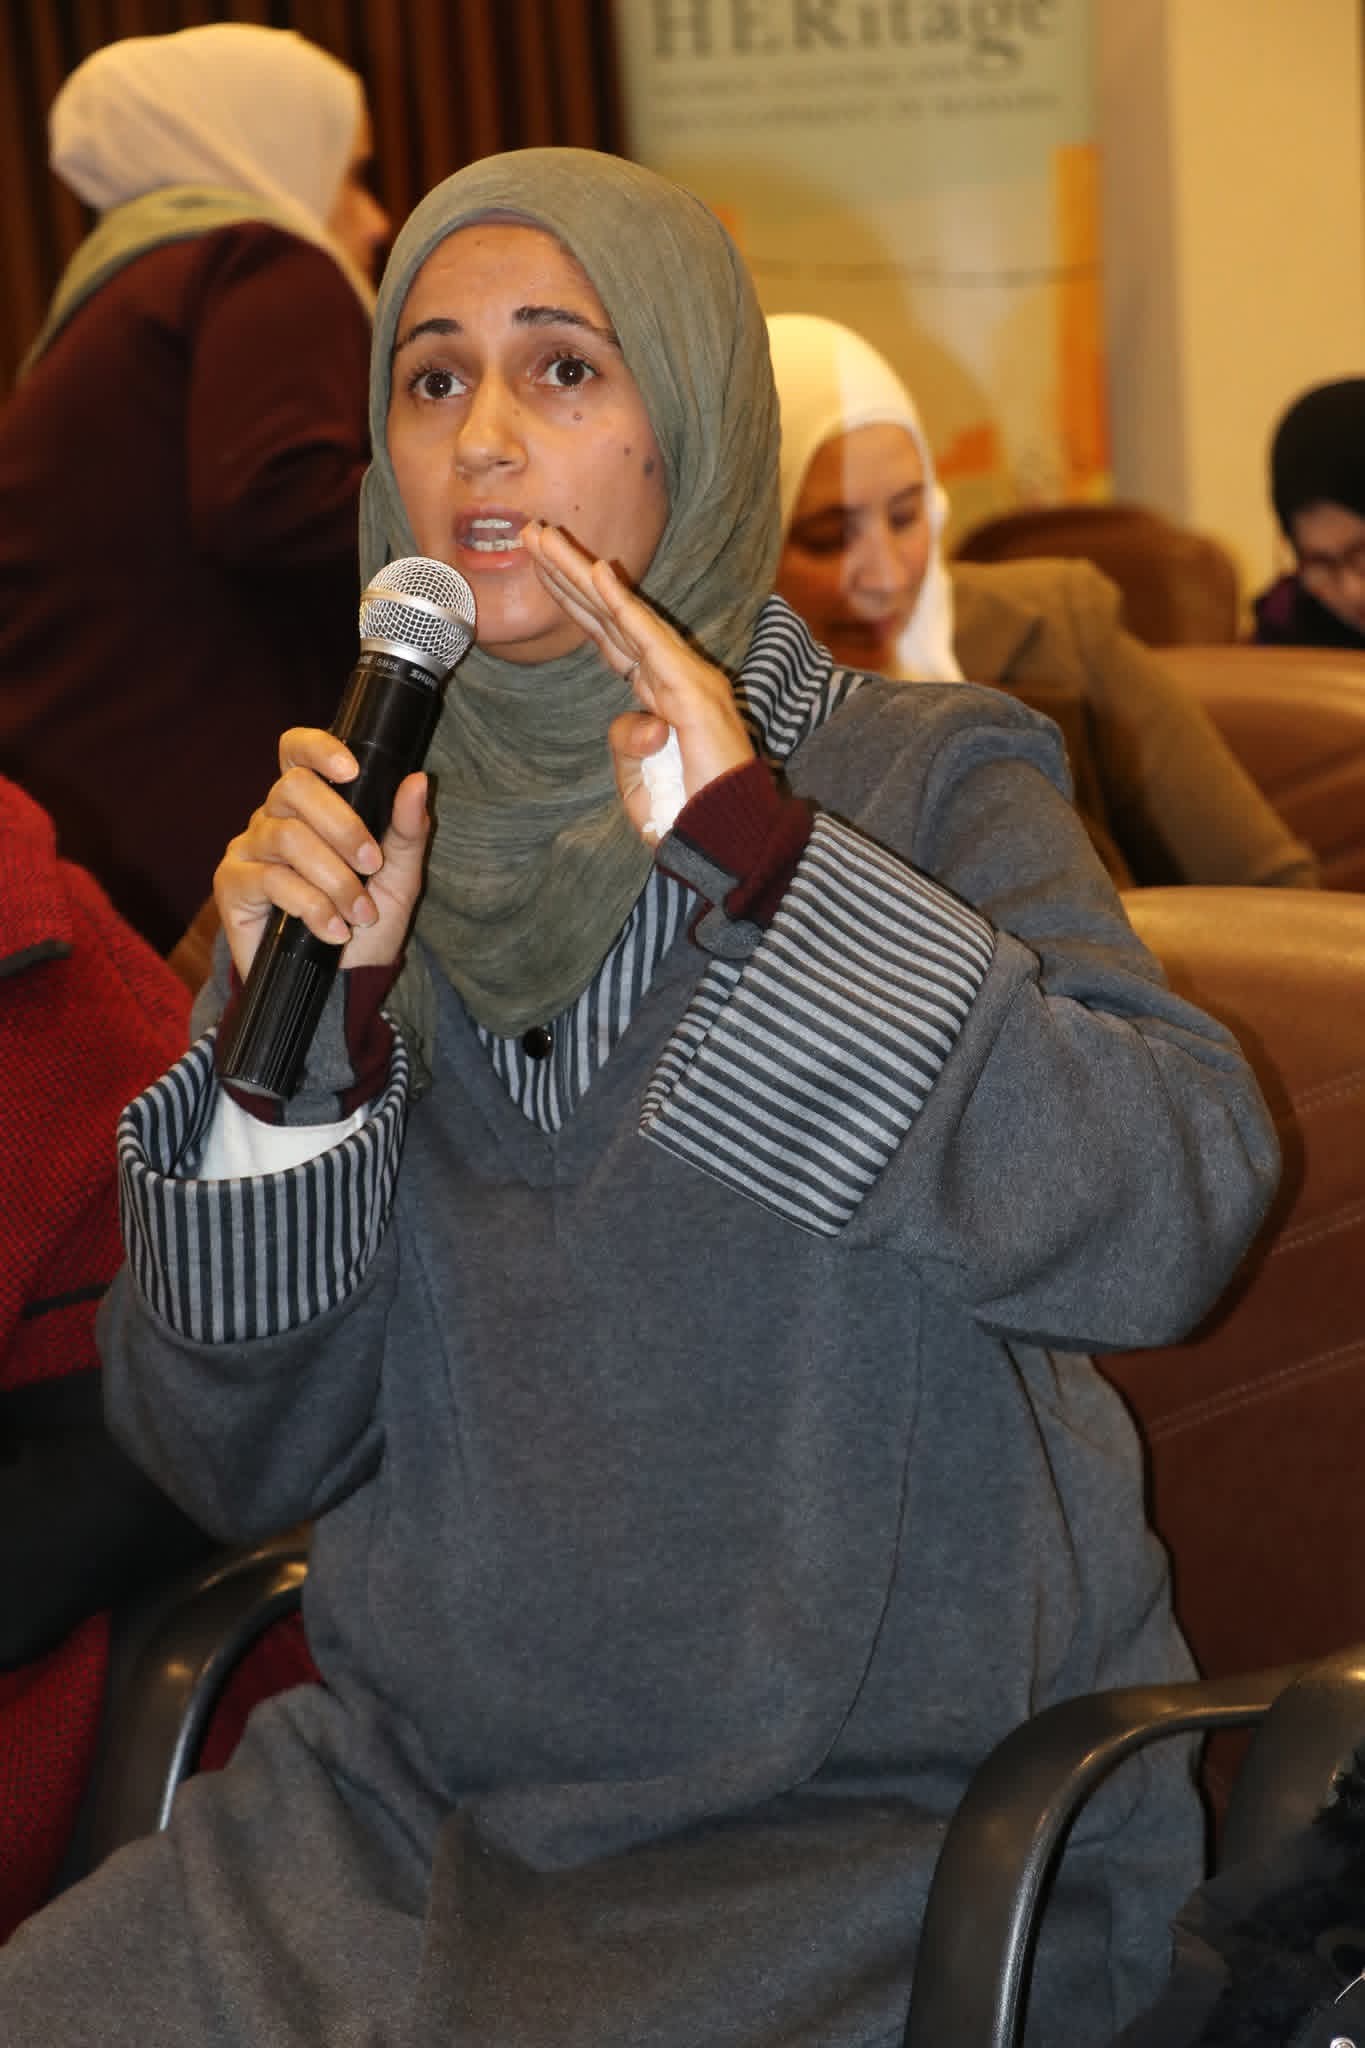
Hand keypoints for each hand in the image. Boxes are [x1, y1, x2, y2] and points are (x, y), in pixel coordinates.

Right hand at [214, 728, 431, 981]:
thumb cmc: (365, 924)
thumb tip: (418, 780)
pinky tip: (333, 930)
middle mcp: (272, 819)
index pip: (296, 753)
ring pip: (287, 838)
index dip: (318, 749)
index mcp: (309, 806)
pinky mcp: (232, 886)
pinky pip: (271, 880)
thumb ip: (407, 829)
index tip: (352, 771)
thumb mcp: (399, 877)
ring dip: (334, 879)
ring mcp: (248, 850)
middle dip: (342, 826)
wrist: (341, 985)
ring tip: (359, 913)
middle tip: (372, 865)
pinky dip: (312, 906)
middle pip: (293, 788)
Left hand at [521, 520, 753, 839]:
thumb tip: (636, 722)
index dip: (573, 598)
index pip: (607, 635)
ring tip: (545, 538)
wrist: (726, 839)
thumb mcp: (639, 777)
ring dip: (580, 573)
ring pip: (622, 615)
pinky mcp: (691, 692)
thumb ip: (628, 744)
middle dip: (567, 572)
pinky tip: (598, 571)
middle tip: (531, 531)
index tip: (539, 565)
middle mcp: (671, 676)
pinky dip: (622, 604)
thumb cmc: (687, 812)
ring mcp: (684, 679)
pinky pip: (650, 640)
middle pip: (608, 615)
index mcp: (656, 693)